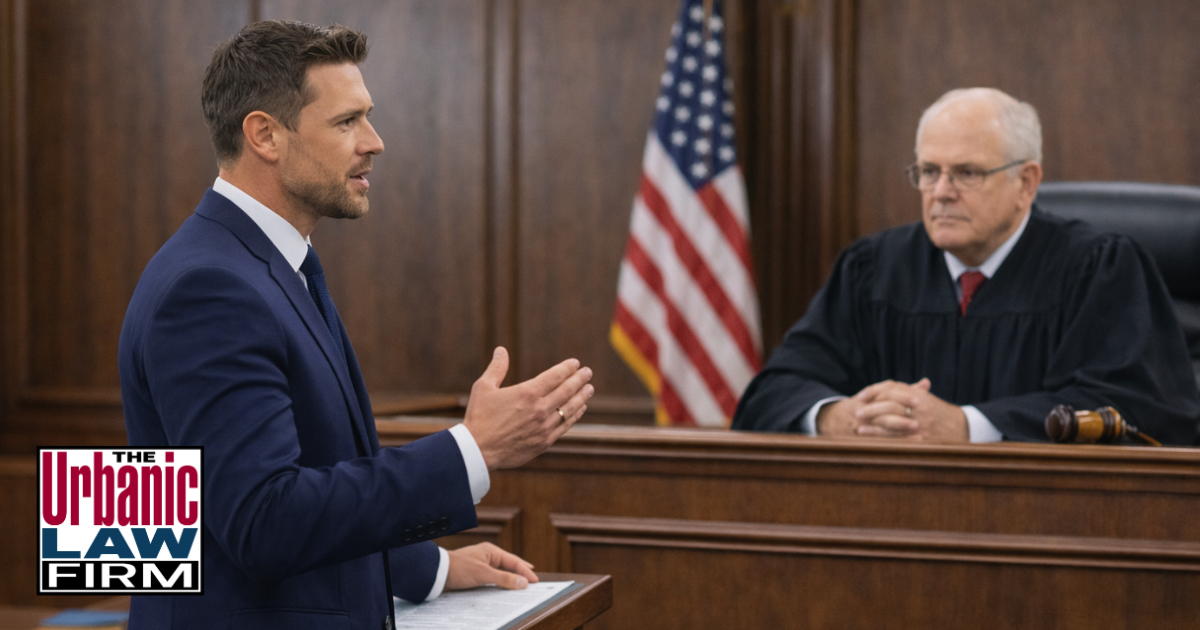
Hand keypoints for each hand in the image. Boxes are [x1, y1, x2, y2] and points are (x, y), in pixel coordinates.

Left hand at [445, 543, 537, 590]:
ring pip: (501, 571)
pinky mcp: (475, 572)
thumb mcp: (484, 574)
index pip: (514, 562)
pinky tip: (503, 586)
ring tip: (521, 583)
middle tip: (532, 579)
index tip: (535, 581)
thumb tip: (523, 582)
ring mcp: (481, 564)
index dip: (526, 572)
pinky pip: (493, 576)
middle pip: (509, 564)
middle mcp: (488, 556)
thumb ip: (504, 578)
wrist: (437, 573)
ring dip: (511, 577)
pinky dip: (501, 581)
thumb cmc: (459, 568)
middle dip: (521, 571)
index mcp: (491, 551)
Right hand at [463, 347, 593, 469]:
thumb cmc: (478, 417)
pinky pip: (565, 426)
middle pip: (567, 390)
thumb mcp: (483, 387)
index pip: (555, 376)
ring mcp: (544, 426)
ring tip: (589, 389)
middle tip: (588, 372)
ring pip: (569, 408)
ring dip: (581, 397)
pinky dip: (575, 416)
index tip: (576, 363)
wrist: (478, 451)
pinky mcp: (544, 442)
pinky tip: (580, 409)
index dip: (567, 368)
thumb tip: (501, 350)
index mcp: (527, 393)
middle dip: (579, 379)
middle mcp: (540, 409)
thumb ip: (497, 368)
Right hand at [815, 379, 924, 436]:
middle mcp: (867, 407)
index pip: (887, 392)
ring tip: (917, 428)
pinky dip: (897, 440)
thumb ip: (905, 390)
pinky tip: (911, 443)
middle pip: (886, 407)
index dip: (903, 396)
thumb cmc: (867, 405)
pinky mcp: (865, 436)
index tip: (918, 400)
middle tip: (918, 414)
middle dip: (902, 411)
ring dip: (900, 426)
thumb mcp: (881, 394)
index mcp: (872, 396)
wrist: (839, 420)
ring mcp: (865, 422)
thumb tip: (926, 383)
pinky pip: (882, 438)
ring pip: (883, 423)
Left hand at [853, 378, 967, 442]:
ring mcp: (920, 424)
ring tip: (859, 426)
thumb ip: (907, 391)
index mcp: (918, 395)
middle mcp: (918, 408)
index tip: (861, 396)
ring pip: (891, 423)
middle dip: (871, 409)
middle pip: (889, 405)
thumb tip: (887, 387)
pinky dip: (881, 438)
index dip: (874, 392)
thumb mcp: (925, 399)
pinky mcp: (920, 439)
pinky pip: (898, 438)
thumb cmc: (940, 412)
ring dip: (873, 425)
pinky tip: (869, 437)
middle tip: (856, 412)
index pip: (891, 389)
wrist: (963, 427)